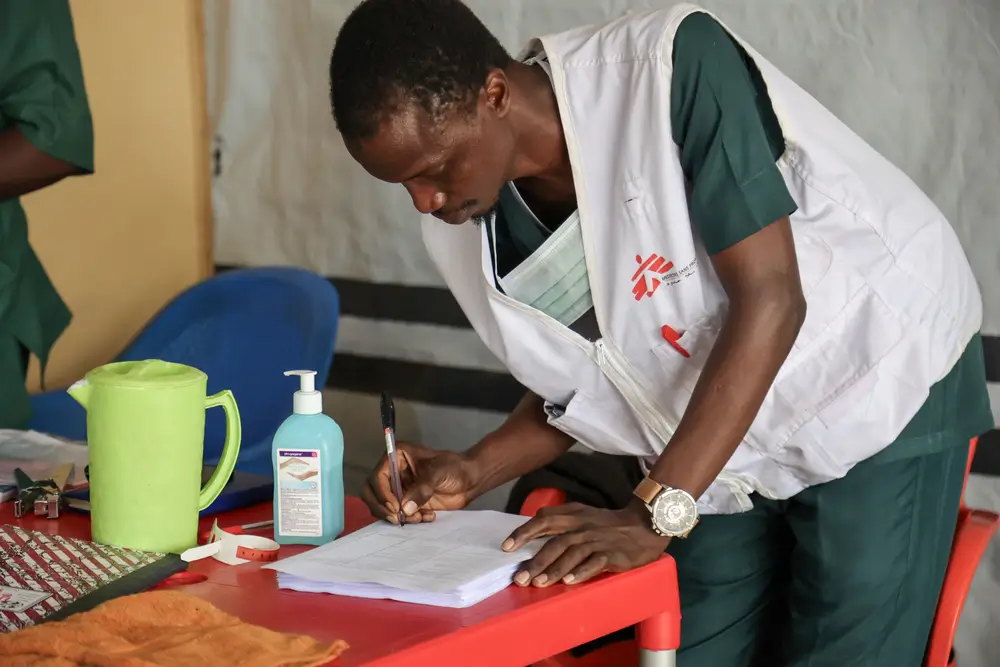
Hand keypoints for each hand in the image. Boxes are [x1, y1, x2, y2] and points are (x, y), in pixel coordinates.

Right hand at [361, 442, 479, 523]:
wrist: (470, 479)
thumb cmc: (455, 468)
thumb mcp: (438, 473)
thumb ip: (422, 488)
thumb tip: (405, 508)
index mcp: (396, 456)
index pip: (377, 476)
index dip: (382, 493)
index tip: (395, 506)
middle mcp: (393, 472)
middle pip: (372, 492)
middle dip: (382, 508)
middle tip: (398, 519)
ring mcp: (399, 488)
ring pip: (383, 507)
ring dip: (397, 516)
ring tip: (418, 518)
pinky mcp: (407, 503)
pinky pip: (398, 515)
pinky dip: (409, 519)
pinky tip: (427, 517)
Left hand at [502, 502, 669, 586]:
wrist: (644, 525)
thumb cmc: (608, 524)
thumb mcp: (583, 516)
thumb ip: (560, 523)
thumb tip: (531, 537)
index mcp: (574, 515)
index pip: (544, 519)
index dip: (524, 532)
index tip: (507, 547)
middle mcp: (583, 526)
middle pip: (555, 541)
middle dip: (535, 561)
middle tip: (520, 578)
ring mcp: (598, 540)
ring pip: (572, 553)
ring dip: (554, 569)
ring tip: (538, 583)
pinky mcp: (613, 554)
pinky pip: (595, 562)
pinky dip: (581, 572)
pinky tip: (569, 582)